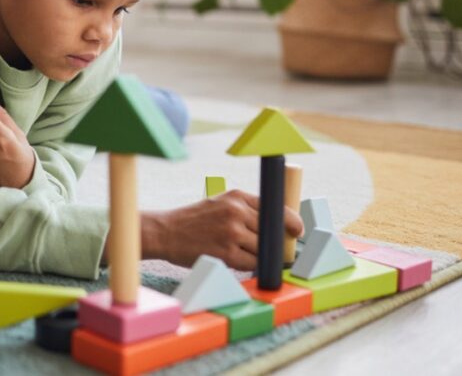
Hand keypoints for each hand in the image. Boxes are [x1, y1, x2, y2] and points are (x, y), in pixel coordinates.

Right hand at [140, 190, 303, 271]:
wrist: (165, 231)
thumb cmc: (193, 220)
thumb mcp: (219, 202)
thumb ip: (245, 209)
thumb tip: (277, 223)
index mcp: (237, 197)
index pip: (276, 208)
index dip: (291, 222)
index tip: (297, 231)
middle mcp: (236, 212)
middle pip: (272, 231)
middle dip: (276, 243)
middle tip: (275, 250)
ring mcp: (232, 233)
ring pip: (264, 249)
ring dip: (260, 255)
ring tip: (246, 254)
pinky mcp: (227, 253)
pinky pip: (252, 263)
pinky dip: (250, 265)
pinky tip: (238, 260)